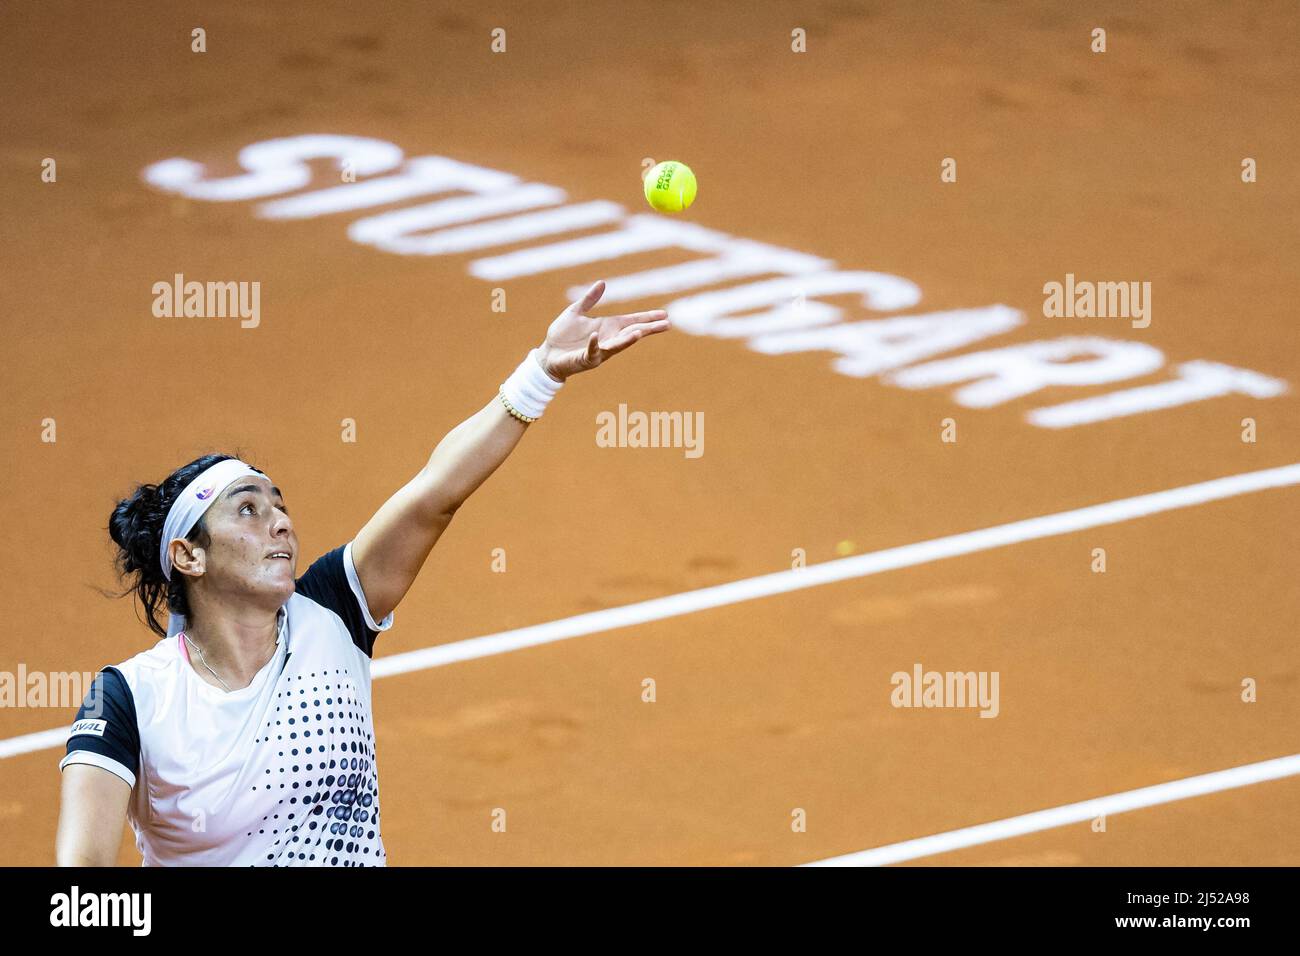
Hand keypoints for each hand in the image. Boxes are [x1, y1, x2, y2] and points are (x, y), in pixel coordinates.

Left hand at [534, 280, 670, 380]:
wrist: (547, 355)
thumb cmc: (562, 336)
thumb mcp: (575, 312)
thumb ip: (589, 299)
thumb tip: (602, 283)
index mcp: (608, 327)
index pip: (632, 321)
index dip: (648, 318)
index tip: (665, 314)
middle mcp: (608, 340)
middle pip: (632, 333)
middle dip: (648, 329)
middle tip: (667, 325)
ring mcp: (599, 351)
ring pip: (617, 345)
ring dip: (628, 339)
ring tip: (640, 333)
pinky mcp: (585, 358)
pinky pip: (591, 351)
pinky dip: (595, 344)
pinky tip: (596, 336)